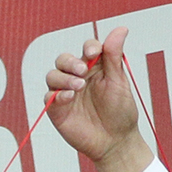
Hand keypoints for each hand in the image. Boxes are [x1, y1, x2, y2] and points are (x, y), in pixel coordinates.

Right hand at [44, 25, 154, 171]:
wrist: (116, 142)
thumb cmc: (120, 112)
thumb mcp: (118, 82)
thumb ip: (114, 56)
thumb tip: (121, 28)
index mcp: (95, 68)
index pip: (87, 49)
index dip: (89, 47)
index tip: (93, 53)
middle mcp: (77, 77)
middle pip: (64, 59)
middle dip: (70, 62)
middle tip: (83, 71)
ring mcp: (66, 92)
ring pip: (53, 75)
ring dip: (64, 77)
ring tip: (79, 86)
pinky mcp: (57, 109)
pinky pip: (49, 96)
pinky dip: (57, 94)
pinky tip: (69, 97)